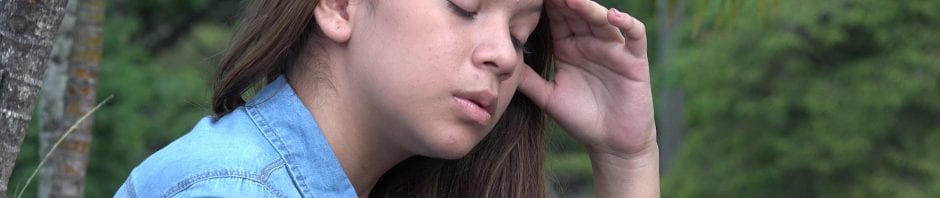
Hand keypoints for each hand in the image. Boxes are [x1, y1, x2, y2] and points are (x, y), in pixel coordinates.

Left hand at [519, 0, 655, 158]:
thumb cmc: (581, 119)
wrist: (611, 144)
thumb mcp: (548, 97)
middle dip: (565, 2)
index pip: (557, 19)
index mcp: (569, 48)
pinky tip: (612, 16)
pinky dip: (627, 22)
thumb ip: (528, 79)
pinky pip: (634, 35)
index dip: (547, 6)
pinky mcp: (634, 60)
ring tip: (572, 0)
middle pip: (577, 13)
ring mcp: (613, 49)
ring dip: (588, 8)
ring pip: (601, 20)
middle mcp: (591, 43)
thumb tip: (503, 63)